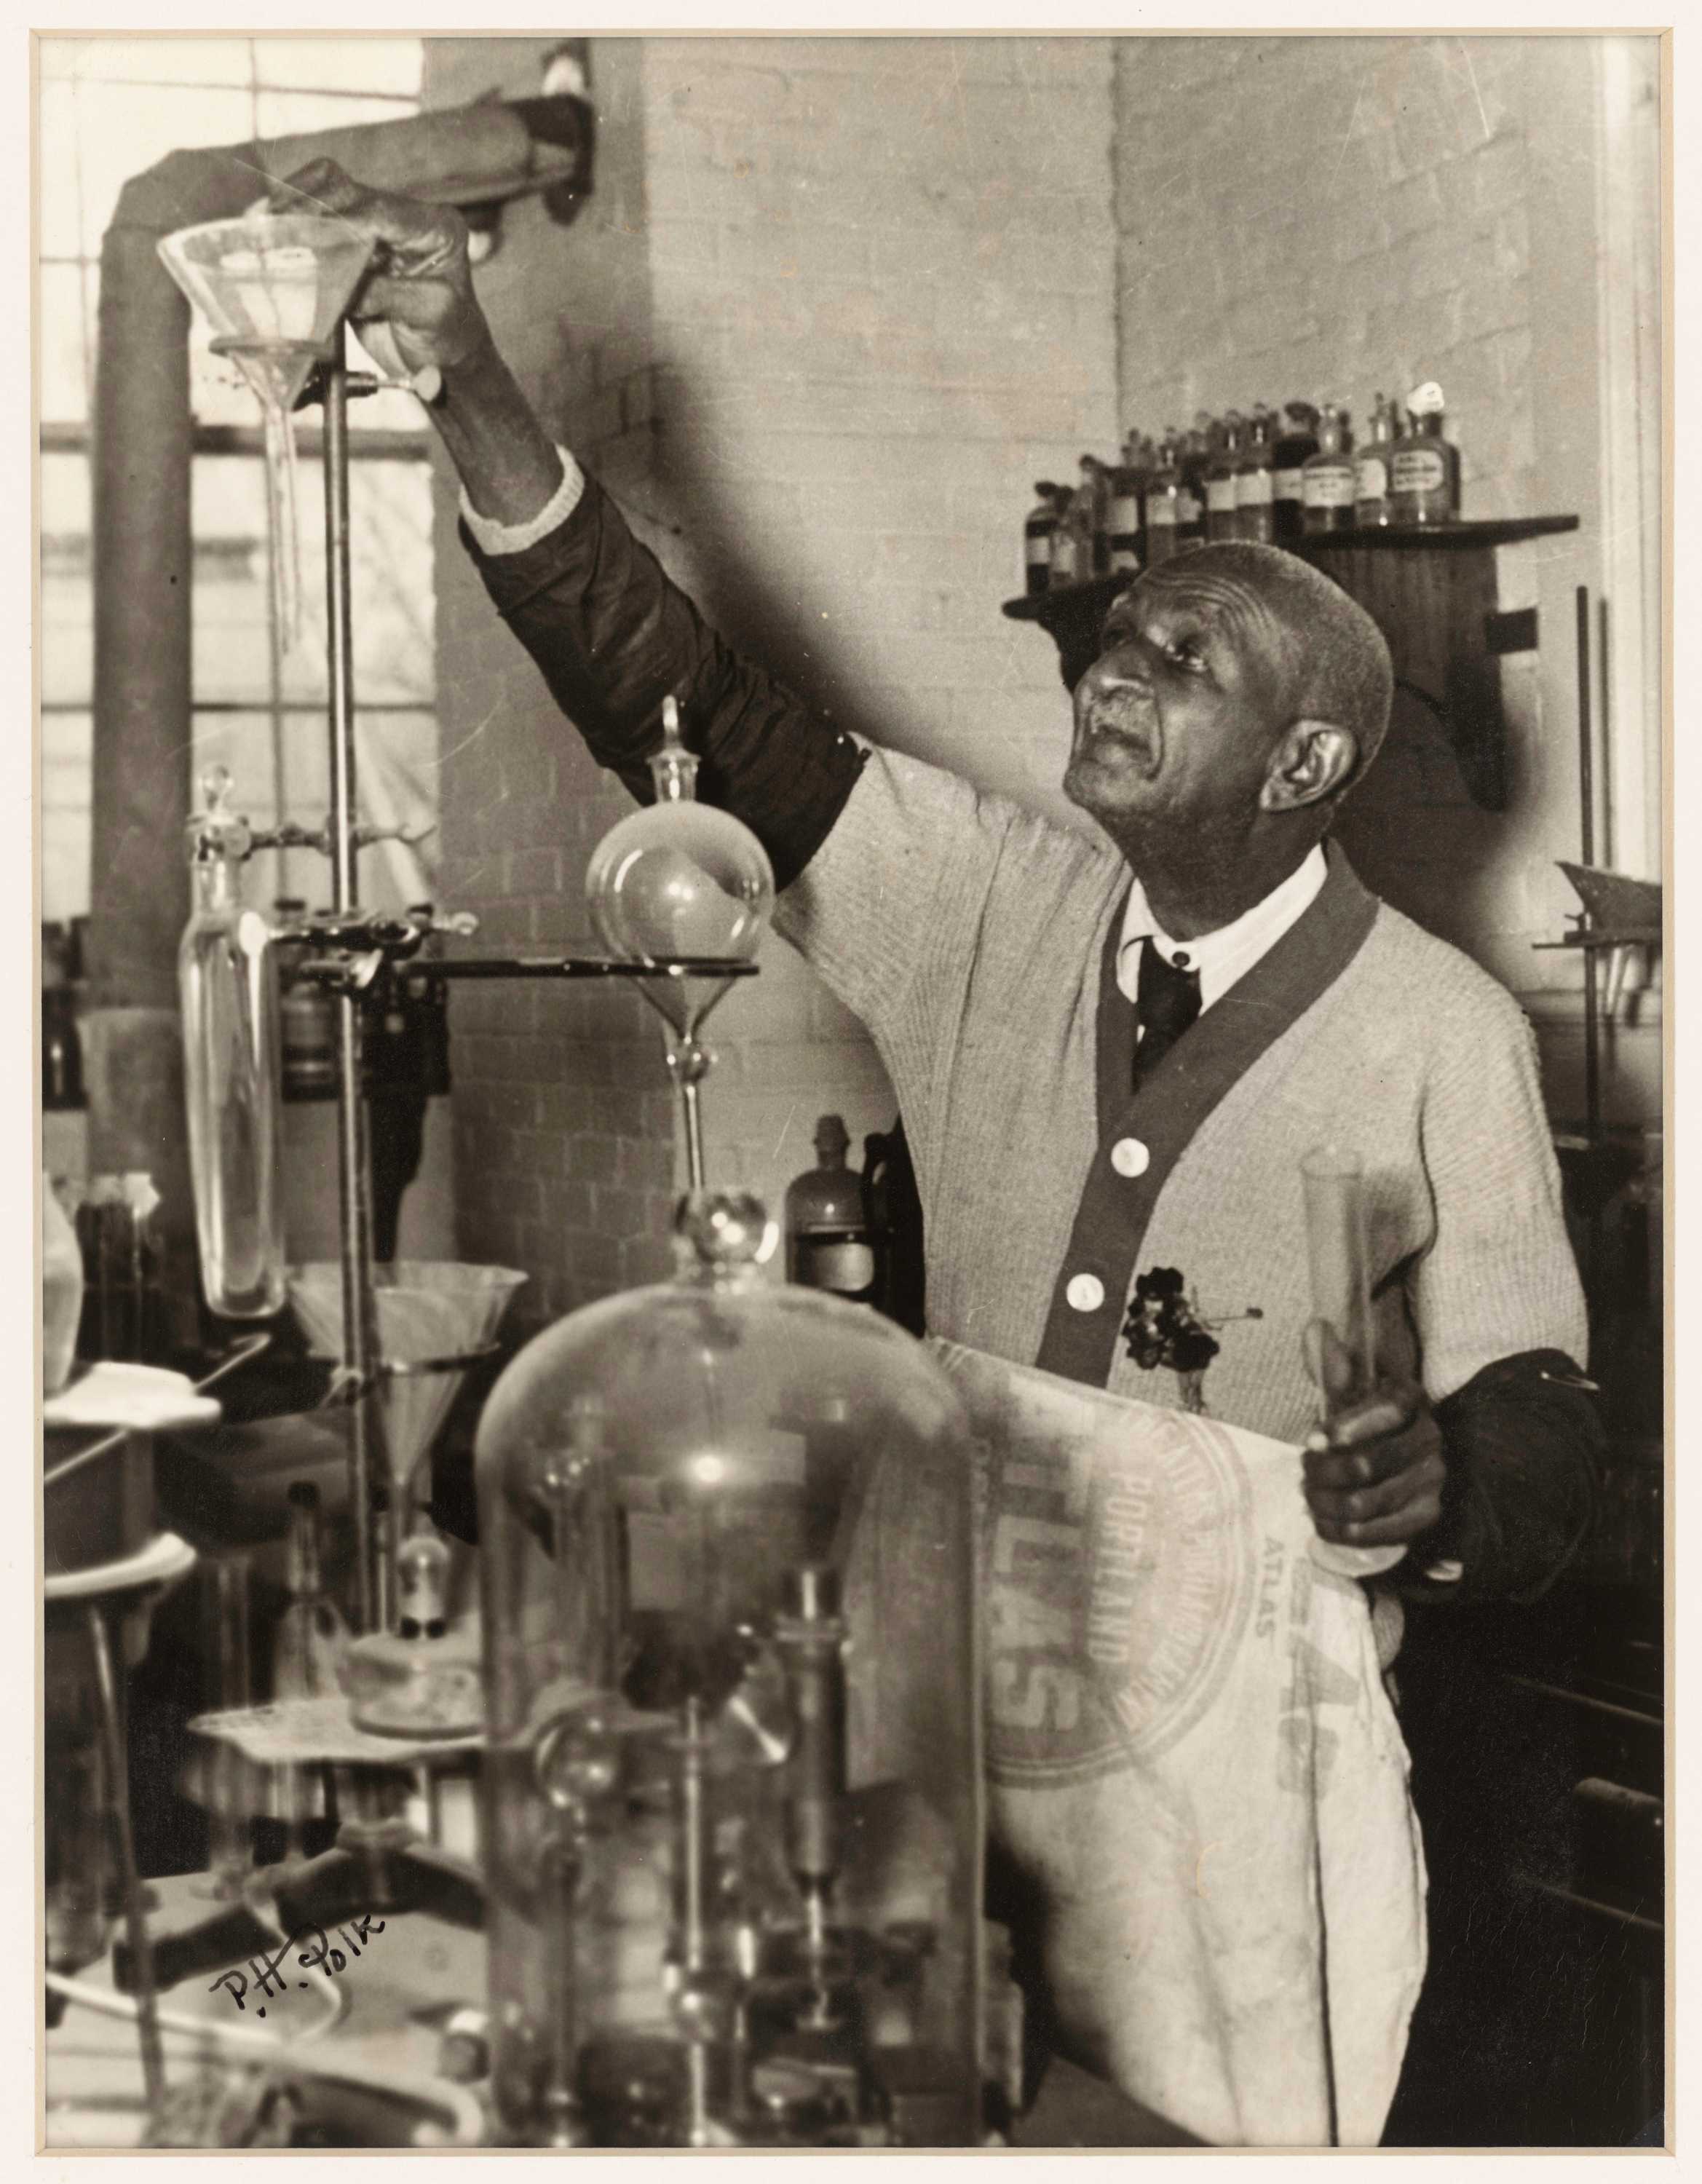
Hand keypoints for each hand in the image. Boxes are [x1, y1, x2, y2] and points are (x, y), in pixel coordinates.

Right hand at [265, 158, 491, 378]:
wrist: (443, 361)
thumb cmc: (447, 339)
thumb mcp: (428, 316)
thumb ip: (387, 295)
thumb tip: (343, 286)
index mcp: (436, 228)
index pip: (377, 211)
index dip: (336, 220)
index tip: (301, 234)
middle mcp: (405, 217)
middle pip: (345, 189)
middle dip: (304, 206)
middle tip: (268, 228)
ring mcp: (377, 226)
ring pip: (325, 192)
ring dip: (291, 207)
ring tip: (259, 226)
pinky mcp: (353, 241)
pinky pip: (316, 218)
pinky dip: (290, 223)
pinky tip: (265, 233)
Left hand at [1300, 1321, 1446, 1548]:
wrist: (1399, 1466)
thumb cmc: (1365, 1422)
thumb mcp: (1350, 1392)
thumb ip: (1332, 1366)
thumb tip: (1316, 1329)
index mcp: (1413, 1400)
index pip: (1390, 1410)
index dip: (1348, 1426)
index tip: (1313, 1438)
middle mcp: (1431, 1439)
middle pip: (1368, 1465)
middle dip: (1323, 1471)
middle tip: (1304, 1468)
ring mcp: (1432, 1481)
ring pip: (1364, 1502)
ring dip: (1325, 1501)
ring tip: (1309, 1493)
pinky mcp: (1426, 1516)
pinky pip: (1376, 1533)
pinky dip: (1339, 1529)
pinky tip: (1322, 1519)